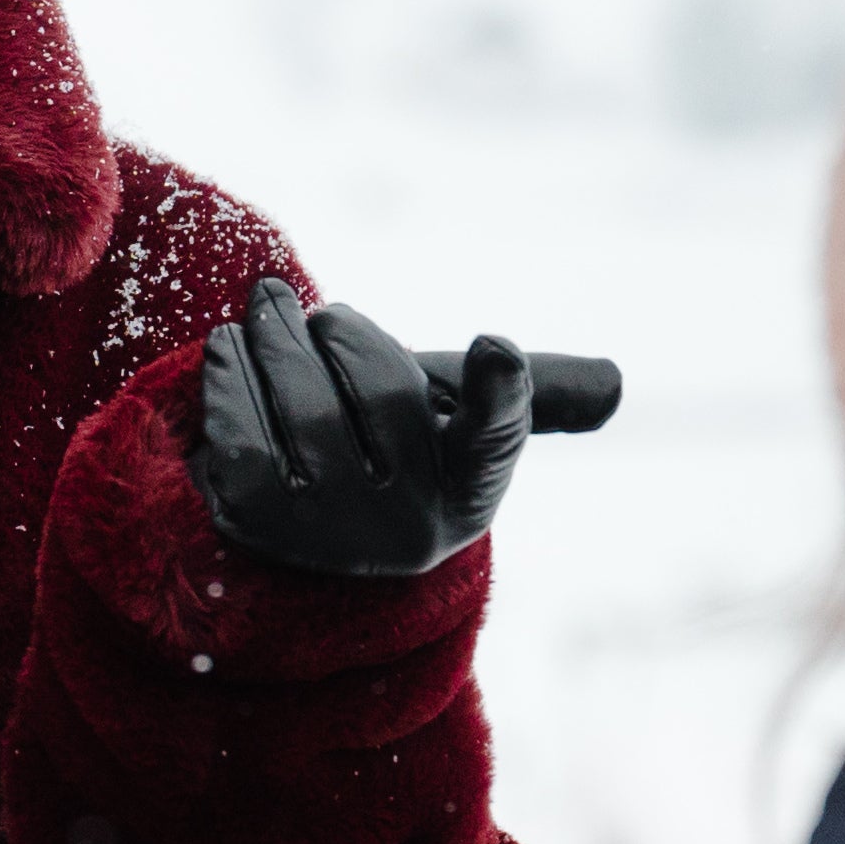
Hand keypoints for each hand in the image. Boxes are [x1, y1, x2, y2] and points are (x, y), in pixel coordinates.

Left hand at [190, 276, 615, 578]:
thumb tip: (615, 385)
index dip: (500, 394)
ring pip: (306, 407)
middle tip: (305, 305)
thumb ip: (517, 394)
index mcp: (471, 485)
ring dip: (275, 340)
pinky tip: (229, 351)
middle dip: (339, 332)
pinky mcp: (258, 530)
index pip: (497, 436)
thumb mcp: (450, 418)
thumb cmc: (385, 453)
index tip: (493, 349)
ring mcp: (333, 538)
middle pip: (385, 395)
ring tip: (261, 313)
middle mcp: (411, 526)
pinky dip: (231, 377)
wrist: (291, 529)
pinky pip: (242, 433)